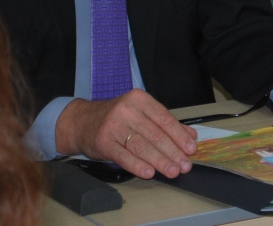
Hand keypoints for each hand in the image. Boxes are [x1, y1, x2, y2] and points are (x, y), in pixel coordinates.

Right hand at [55, 90, 197, 179]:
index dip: (180, 135)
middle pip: (155, 134)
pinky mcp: (103, 143)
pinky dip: (138, 165)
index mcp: (140, 100)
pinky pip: (124, 156)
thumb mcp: (141, 113)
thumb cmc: (117, 117)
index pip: (165, 119)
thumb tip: (190, 135)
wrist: (81, 122)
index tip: (191, 149)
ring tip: (172, 171)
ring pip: (142, 146)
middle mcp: (126, 111)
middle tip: (185, 165)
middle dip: (173, 152)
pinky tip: (149, 172)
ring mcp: (113, 127)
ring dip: (160, 161)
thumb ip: (166, 123)